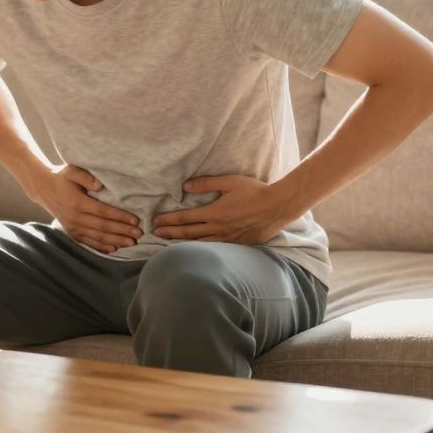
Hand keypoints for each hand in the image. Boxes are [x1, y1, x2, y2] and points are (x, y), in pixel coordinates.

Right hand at [22, 163, 142, 253]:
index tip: (135, 220)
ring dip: (115, 240)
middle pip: (103, 227)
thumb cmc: (61, 177)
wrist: (43, 188)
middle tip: (139, 234)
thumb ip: (85, 176)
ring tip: (131, 243)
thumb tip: (100, 185)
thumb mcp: (71, 170)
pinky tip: (114, 249)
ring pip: (97, 237)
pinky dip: (101, 247)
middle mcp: (75, 217)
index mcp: (77, 202)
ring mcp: (72, 227)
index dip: (120, 216)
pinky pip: (88, 242)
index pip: (103, 211)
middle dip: (122, 231)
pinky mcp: (71, 232)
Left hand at [152, 174, 299, 244]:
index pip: (185, 217)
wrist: (278, 207)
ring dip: (182, 244)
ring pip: (200, 243)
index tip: (156, 221)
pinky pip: (214, 248)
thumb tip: (185, 186)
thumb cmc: (254, 191)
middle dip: (170, 233)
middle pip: (188, 233)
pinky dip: (200, 250)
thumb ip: (206, 184)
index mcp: (214, 213)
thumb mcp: (230, 182)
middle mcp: (218, 228)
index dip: (169, 219)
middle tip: (155, 234)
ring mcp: (227, 238)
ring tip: (168, 244)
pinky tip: (194, 251)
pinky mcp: (237, 244)